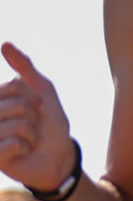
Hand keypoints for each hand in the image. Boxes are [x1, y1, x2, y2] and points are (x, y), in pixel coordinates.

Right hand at [0, 42, 75, 191]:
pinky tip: (23, 152)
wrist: (59, 156)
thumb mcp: (42, 90)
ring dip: (32, 134)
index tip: (36, 108)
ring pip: (15, 124)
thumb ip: (24, 67)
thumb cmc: (49, 124)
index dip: (33, 97)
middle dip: (34, 117)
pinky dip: (26, 147)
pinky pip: (12, 143)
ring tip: (29, 141)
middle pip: (16, 104)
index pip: (14, 86)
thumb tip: (4, 44)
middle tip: (34, 128)